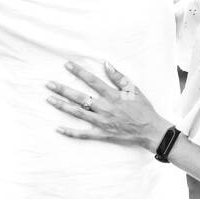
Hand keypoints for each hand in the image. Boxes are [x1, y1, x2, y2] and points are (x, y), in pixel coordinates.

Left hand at [46, 61, 170, 150]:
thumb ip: (119, 77)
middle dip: (63, 90)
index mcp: (112, 96)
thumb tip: (106, 64)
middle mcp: (104, 108)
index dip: (79, 72)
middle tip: (49, 84)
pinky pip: (83, 134)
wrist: (150, 131)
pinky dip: (70, 132)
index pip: (92, 81)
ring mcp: (101, 122)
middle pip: (79, 97)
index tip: (67, 65)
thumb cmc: (143, 109)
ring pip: (77, 113)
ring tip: (49, 99)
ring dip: (62, 106)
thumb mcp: (134, 89)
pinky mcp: (102, 134)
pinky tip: (58, 128)